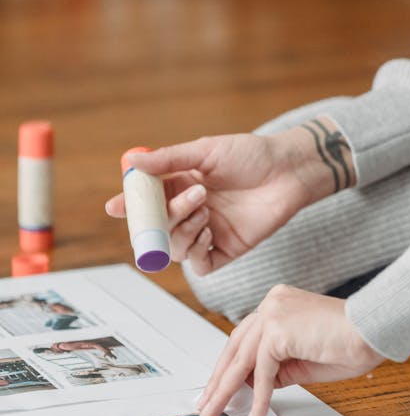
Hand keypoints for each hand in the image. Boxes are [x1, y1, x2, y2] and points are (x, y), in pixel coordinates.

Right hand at [104, 123, 354, 275]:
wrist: (288, 170)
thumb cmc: (251, 155)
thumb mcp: (206, 151)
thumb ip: (169, 160)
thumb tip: (132, 162)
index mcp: (181, 184)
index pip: (147, 201)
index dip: (129, 206)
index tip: (114, 207)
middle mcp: (190, 210)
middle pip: (157, 228)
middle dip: (162, 218)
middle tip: (186, 199)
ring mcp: (207, 231)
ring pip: (174, 247)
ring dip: (182, 228)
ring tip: (204, 206)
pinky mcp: (226, 249)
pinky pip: (198, 264)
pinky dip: (196, 251)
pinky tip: (209, 231)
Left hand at [197, 286, 382, 415]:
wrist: (370, 329)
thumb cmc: (347, 341)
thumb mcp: (304, 359)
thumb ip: (278, 367)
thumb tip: (254, 385)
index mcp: (278, 302)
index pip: (245, 335)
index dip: (230, 364)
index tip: (219, 385)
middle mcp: (272, 301)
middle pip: (236, 345)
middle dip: (219, 378)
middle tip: (207, 403)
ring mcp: (273, 312)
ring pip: (241, 358)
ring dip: (226, 389)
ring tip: (216, 411)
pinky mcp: (278, 329)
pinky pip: (262, 370)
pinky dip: (259, 396)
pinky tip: (256, 414)